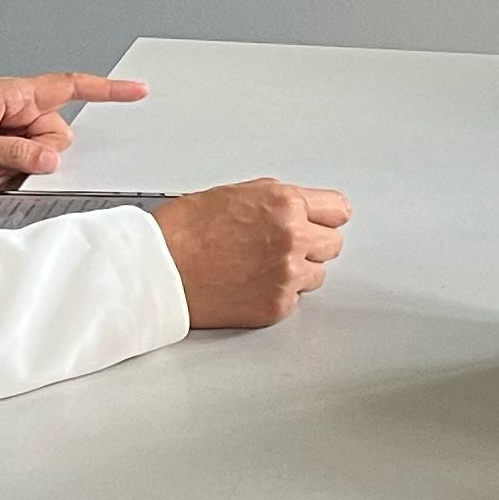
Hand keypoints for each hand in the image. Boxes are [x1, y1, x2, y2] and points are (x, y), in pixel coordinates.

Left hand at [0, 72, 145, 178]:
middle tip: (6, 169)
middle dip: (41, 156)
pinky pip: (23, 150)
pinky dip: (14, 165)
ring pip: (40, 145)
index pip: (71, 87)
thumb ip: (13, 154)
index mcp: (14, 93)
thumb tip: (52, 160)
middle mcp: (16, 101)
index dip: (107, 90)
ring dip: (24, 164)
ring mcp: (8, 116)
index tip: (137, 91)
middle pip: (57, 131)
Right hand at [155, 179, 350, 327]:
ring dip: (298, 269)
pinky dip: (278, 292)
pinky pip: (295, 298)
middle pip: (332, 244)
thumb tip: (297, 207)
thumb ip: (276, 200)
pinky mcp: (276, 305)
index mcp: (284, 204)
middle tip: (285, 244)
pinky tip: (251, 281)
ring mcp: (286, 275)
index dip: (325, 215)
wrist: (160, 269)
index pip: (338, 210)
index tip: (324, 220)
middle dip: (312, 243)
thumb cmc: (184, 231)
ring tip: (261, 264)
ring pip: (317, 274)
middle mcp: (292, 239)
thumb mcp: (237, 193)